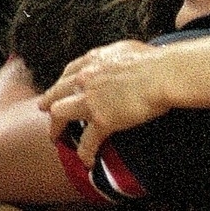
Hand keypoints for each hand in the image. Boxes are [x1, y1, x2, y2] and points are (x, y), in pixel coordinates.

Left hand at [40, 40, 165, 162]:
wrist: (163, 74)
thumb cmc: (156, 61)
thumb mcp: (129, 49)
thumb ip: (118, 56)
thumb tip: (123, 61)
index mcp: (94, 60)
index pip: (69, 71)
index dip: (63, 82)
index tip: (62, 88)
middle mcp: (85, 78)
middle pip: (56, 93)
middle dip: (49, 103)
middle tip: (46, 111)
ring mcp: (90, 100)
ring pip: (58, 115)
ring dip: (55, 128)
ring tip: (56, 138)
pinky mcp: (102, 120)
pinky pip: (87, 141)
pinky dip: (85, 153)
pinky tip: (86, 161)